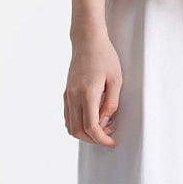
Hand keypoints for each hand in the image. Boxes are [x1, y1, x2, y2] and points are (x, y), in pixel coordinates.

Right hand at [65, 28, 122, 146]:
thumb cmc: (104, 57)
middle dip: (93, 139)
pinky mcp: (66, 93)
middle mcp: (73, 96)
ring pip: (70, 126)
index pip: (91, 126)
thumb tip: (106, 121)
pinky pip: (68, 116)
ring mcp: (67, 95)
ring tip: (103, 127)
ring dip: (85, 133)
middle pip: (78, 131)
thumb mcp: (116, 79)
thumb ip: (111, 103)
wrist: (87, 41)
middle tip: (109, 136)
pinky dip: (78, 125)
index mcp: (87, 93)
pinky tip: (92, 120)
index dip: (102, 139)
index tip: (112, 142)